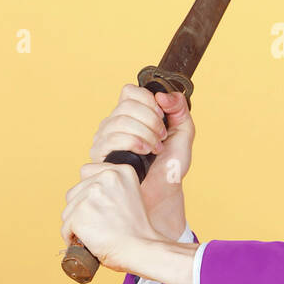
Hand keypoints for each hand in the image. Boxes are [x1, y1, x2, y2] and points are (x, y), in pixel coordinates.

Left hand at [61, 163, 159, 271]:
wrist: (141, 249)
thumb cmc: (137, 229)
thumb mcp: (131, 194)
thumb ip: (111, 187)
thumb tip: (88, 192)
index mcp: (120, 171)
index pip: (86, 171)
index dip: (88, 190)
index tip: (96, 205)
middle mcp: (104, 179)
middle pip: (74, 192)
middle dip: (80, 209)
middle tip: (97, 223)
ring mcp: (90, 196)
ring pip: (68, 210)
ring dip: (75, 223)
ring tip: (93, 233)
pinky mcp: (79, 215)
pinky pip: (65, 227)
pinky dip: (71, 237)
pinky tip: (85, 242)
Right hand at [89, 84, 194, 238]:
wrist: (164, 191)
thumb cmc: (170, 164)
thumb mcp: (184, 132)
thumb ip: (179, 108)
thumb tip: (163, 95)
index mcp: (132, 114)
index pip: (129, 92)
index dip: (147, 100)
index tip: (162, 116)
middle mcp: (114, 124)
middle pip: (125, 106)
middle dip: (150, 121)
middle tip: (162, 137)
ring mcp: (104, 139)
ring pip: (118, 122)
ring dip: (144, 134)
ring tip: (155, 148)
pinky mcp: (99, 156)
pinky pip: (111, 139)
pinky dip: (133, 142)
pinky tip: (145, 153)